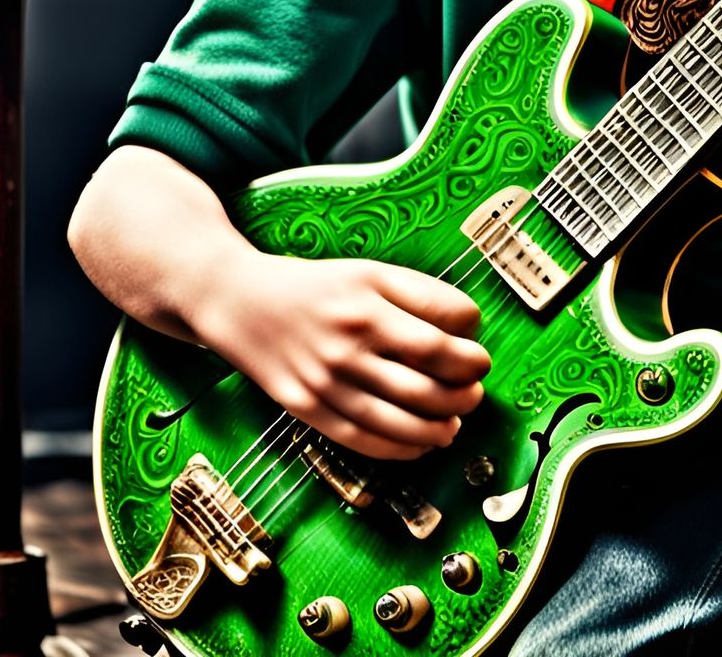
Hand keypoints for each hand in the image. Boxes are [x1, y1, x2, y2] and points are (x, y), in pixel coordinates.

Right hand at [194, 251, 489, 462]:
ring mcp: (326, 382)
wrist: (241, 302)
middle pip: (424, 384)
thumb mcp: (370, 273)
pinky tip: (421, 443)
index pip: (438, 337)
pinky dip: (400, 448)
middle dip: (463, 394)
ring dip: (439, 428)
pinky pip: (363, 440)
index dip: (470, 352)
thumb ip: (419, 295)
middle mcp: (348, 345)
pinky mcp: (307, 410)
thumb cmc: (316, 286)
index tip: (480, 355)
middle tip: (476, 390)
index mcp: (369, 305)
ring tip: (456, 421)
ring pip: (398, 421)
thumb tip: (467, 326)